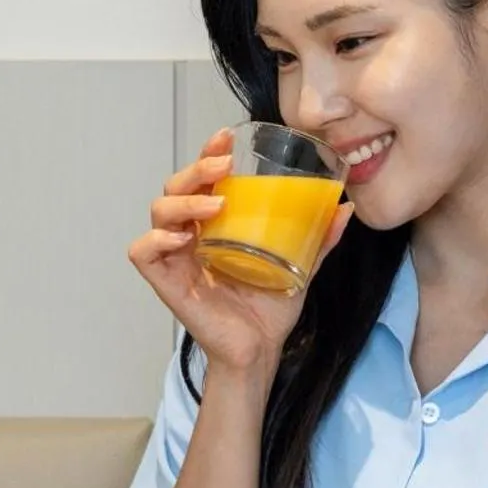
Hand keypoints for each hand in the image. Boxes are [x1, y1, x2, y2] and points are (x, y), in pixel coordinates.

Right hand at [128, 128, 354, 375]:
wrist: (260, 350)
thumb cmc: (269, 308)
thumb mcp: (300, 265)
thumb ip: (319, 238)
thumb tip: (344, 207)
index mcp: (216, 224)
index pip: (204, 178)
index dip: (208, 152)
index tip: (228, 138)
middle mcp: (192, 234)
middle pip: (177, 186)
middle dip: (196, 168)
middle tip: (224, 167)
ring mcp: (176, 257)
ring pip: (159, 210)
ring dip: (183, 201)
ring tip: (213, 206)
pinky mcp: (166, 281)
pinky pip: (144, 251)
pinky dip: (155, 238)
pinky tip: (181, 237)